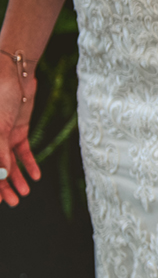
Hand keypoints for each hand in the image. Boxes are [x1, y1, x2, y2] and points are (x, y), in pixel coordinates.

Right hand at [0, 74, 40, 206]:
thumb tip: (1, 176)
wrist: (13, 74)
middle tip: (13, 203)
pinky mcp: (17, 130)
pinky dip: (28, 164)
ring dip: (16, 179)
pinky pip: (21, 151)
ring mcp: (2, 135)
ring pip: (8, 163)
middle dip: (2, 187)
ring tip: (24, 194)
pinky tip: (34, 176)